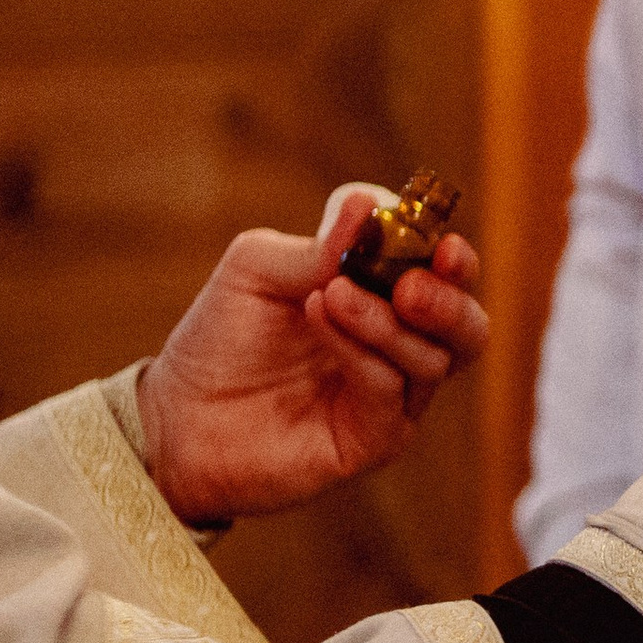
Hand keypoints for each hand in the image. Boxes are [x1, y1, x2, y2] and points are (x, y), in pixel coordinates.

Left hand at [141, 182, 488, 526]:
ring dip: (387, 321)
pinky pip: (389, 393)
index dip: (455, 261)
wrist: (174, 415)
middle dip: (450, 301)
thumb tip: (369, 201)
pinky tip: (321, 316)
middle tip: (411, 283)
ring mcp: (390, 399)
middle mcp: (400, 351)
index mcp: (388, 303)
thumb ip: (320, 244)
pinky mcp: (371, 441)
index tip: (442, 244)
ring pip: (434, 360)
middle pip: (468, 329)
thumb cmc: (222, 337)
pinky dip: (362, 351)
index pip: (448, 282)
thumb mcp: (259, 270)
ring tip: (330, 294)